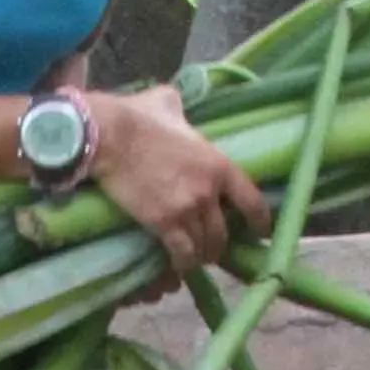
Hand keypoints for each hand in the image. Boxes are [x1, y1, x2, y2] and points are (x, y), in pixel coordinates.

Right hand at [87, 83, 273, 274]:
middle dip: (220, 244)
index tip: (260, 231)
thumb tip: (172, 103)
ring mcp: (187, 209)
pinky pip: (182, 253)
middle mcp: (209, 191)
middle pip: (224, 231)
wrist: (109, 135)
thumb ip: (179, 109)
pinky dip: (183, 263)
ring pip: (204, 245)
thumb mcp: (168, 104)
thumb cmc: (137, 117)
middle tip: (212, 248)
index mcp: (218, 164)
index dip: (259, 221)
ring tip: (195, 258)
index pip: (251, 200)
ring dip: (201, 255)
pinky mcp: (164, 223)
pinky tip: (180, 266)